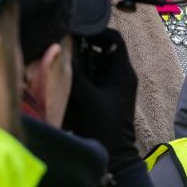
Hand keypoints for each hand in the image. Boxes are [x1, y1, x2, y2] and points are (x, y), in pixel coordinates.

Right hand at [62, 28, 139, 173]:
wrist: (114, 155)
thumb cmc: (104, 126)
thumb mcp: (86, 97)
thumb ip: (75, 72)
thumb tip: (62, 48)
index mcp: (123, 72)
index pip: (116, 39)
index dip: (98, 32)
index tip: (78, 31)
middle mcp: (121, 75)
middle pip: (104, 50)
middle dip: (85, 46)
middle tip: (65, 46)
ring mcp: (114, 86)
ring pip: (97, 63)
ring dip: (81, 61)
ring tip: (64, 61)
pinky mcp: (105, 96)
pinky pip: (94, 77)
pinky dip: (81, 74)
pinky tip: (67, 77)